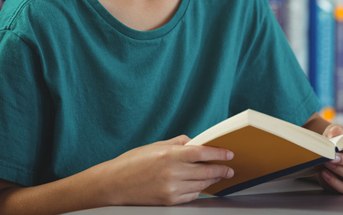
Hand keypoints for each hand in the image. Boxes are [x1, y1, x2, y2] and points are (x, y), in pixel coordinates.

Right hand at [105, 135, 233, 205]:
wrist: (114, 184)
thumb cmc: (132, 162)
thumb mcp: (155, 146)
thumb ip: (177, 143)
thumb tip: (194, 142)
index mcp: (170, 154)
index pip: (202, 153)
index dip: (219, 153)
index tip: (228, 154)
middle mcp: (173, 172)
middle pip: (206, 171)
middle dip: (220, 170)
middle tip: (228, 168)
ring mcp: (171, 188)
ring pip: (201, 185)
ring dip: (212, 181)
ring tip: (217, 176)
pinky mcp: (169, 201)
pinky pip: (191, 196)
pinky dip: (199, 191)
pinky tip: (201, 186)